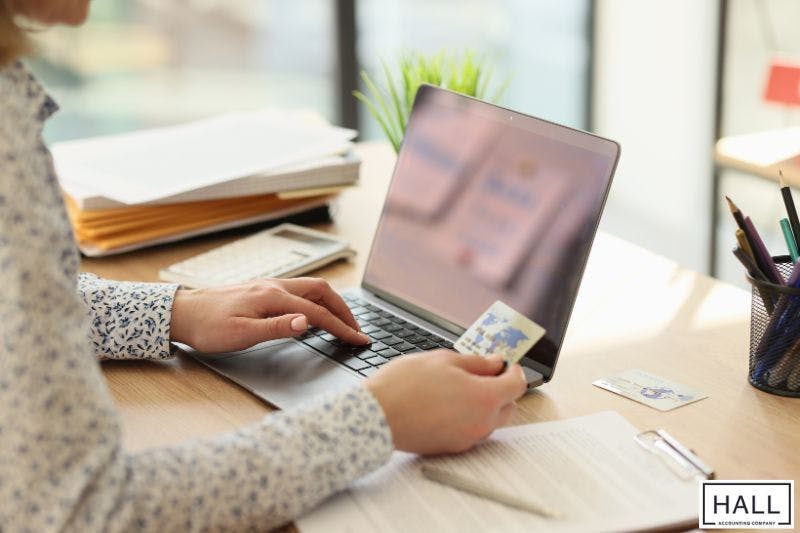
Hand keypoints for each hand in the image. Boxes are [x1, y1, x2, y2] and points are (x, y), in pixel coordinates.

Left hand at [170, 277, 368, 351]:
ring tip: (343, 321)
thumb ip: (276, 328)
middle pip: (322, 291)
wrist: (183, 312)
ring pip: (312, 287)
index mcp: (273, 297)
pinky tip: (316, 311)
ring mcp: (269, 285)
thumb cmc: (208, 327)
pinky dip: (318, 300)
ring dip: (332, 303)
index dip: (341, 327)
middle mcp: (275, 286)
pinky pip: (300, 290)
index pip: (318, 313)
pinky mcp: (263, 289)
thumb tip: (306, 322)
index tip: (359, 339)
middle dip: (344, 310)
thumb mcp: (241, 334)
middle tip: (358, 330)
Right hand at [365, 351, 526, 454]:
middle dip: (502, 390)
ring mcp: (467, 439)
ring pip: (490, 421)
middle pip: (508, 407)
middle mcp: (481, 422)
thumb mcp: (444, 360)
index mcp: (484, 397)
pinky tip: (446, 404)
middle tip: (483, 374)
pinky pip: (471, 431)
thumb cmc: (405, 385)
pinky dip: (467, 417)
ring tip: (458, 389)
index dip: (514, 371)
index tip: (507, 364)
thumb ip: (476, 362)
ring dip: (484, 405)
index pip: (517, 385)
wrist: (376, 416)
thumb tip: (495, 363)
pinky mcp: (452, 448)